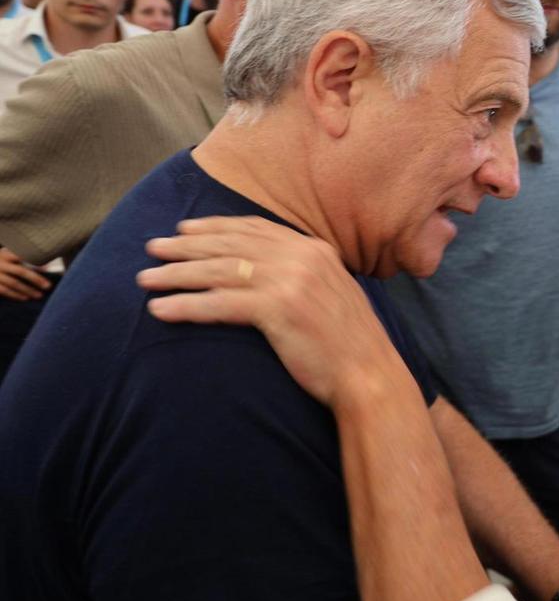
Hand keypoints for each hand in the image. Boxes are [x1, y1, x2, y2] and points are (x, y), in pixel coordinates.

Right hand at [0, 247, 51, 301]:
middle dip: (36, 279)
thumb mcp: (4, 256)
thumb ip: (19, 258)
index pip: (22, 257)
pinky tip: (25, 298)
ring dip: (28, 290)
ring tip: (39, 295)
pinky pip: (5, 290)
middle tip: (48, 286)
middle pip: (20, 271)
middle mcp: (0, 264)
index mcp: (5, 255)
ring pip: (14, 283)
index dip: (35, 262)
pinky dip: (15, 295)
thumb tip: (45, 267)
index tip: (48, 268)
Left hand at [136, 216, 405, 406]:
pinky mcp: (277, 308)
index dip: (215, 227)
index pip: (255, 228)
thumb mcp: (330, 294)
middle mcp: (302, 256)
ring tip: (146, 280)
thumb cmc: (349, 344)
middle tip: (152, 248)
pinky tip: (160, 311)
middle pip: (230, 245)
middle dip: (185, 245)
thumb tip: (266, 273)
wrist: (369, 373)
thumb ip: (303, 275)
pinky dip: (186, 306)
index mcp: (315, 249)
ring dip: (177, 274)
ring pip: (219, 271)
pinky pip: (220, 303)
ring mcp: (290, 280)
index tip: (185, 228)